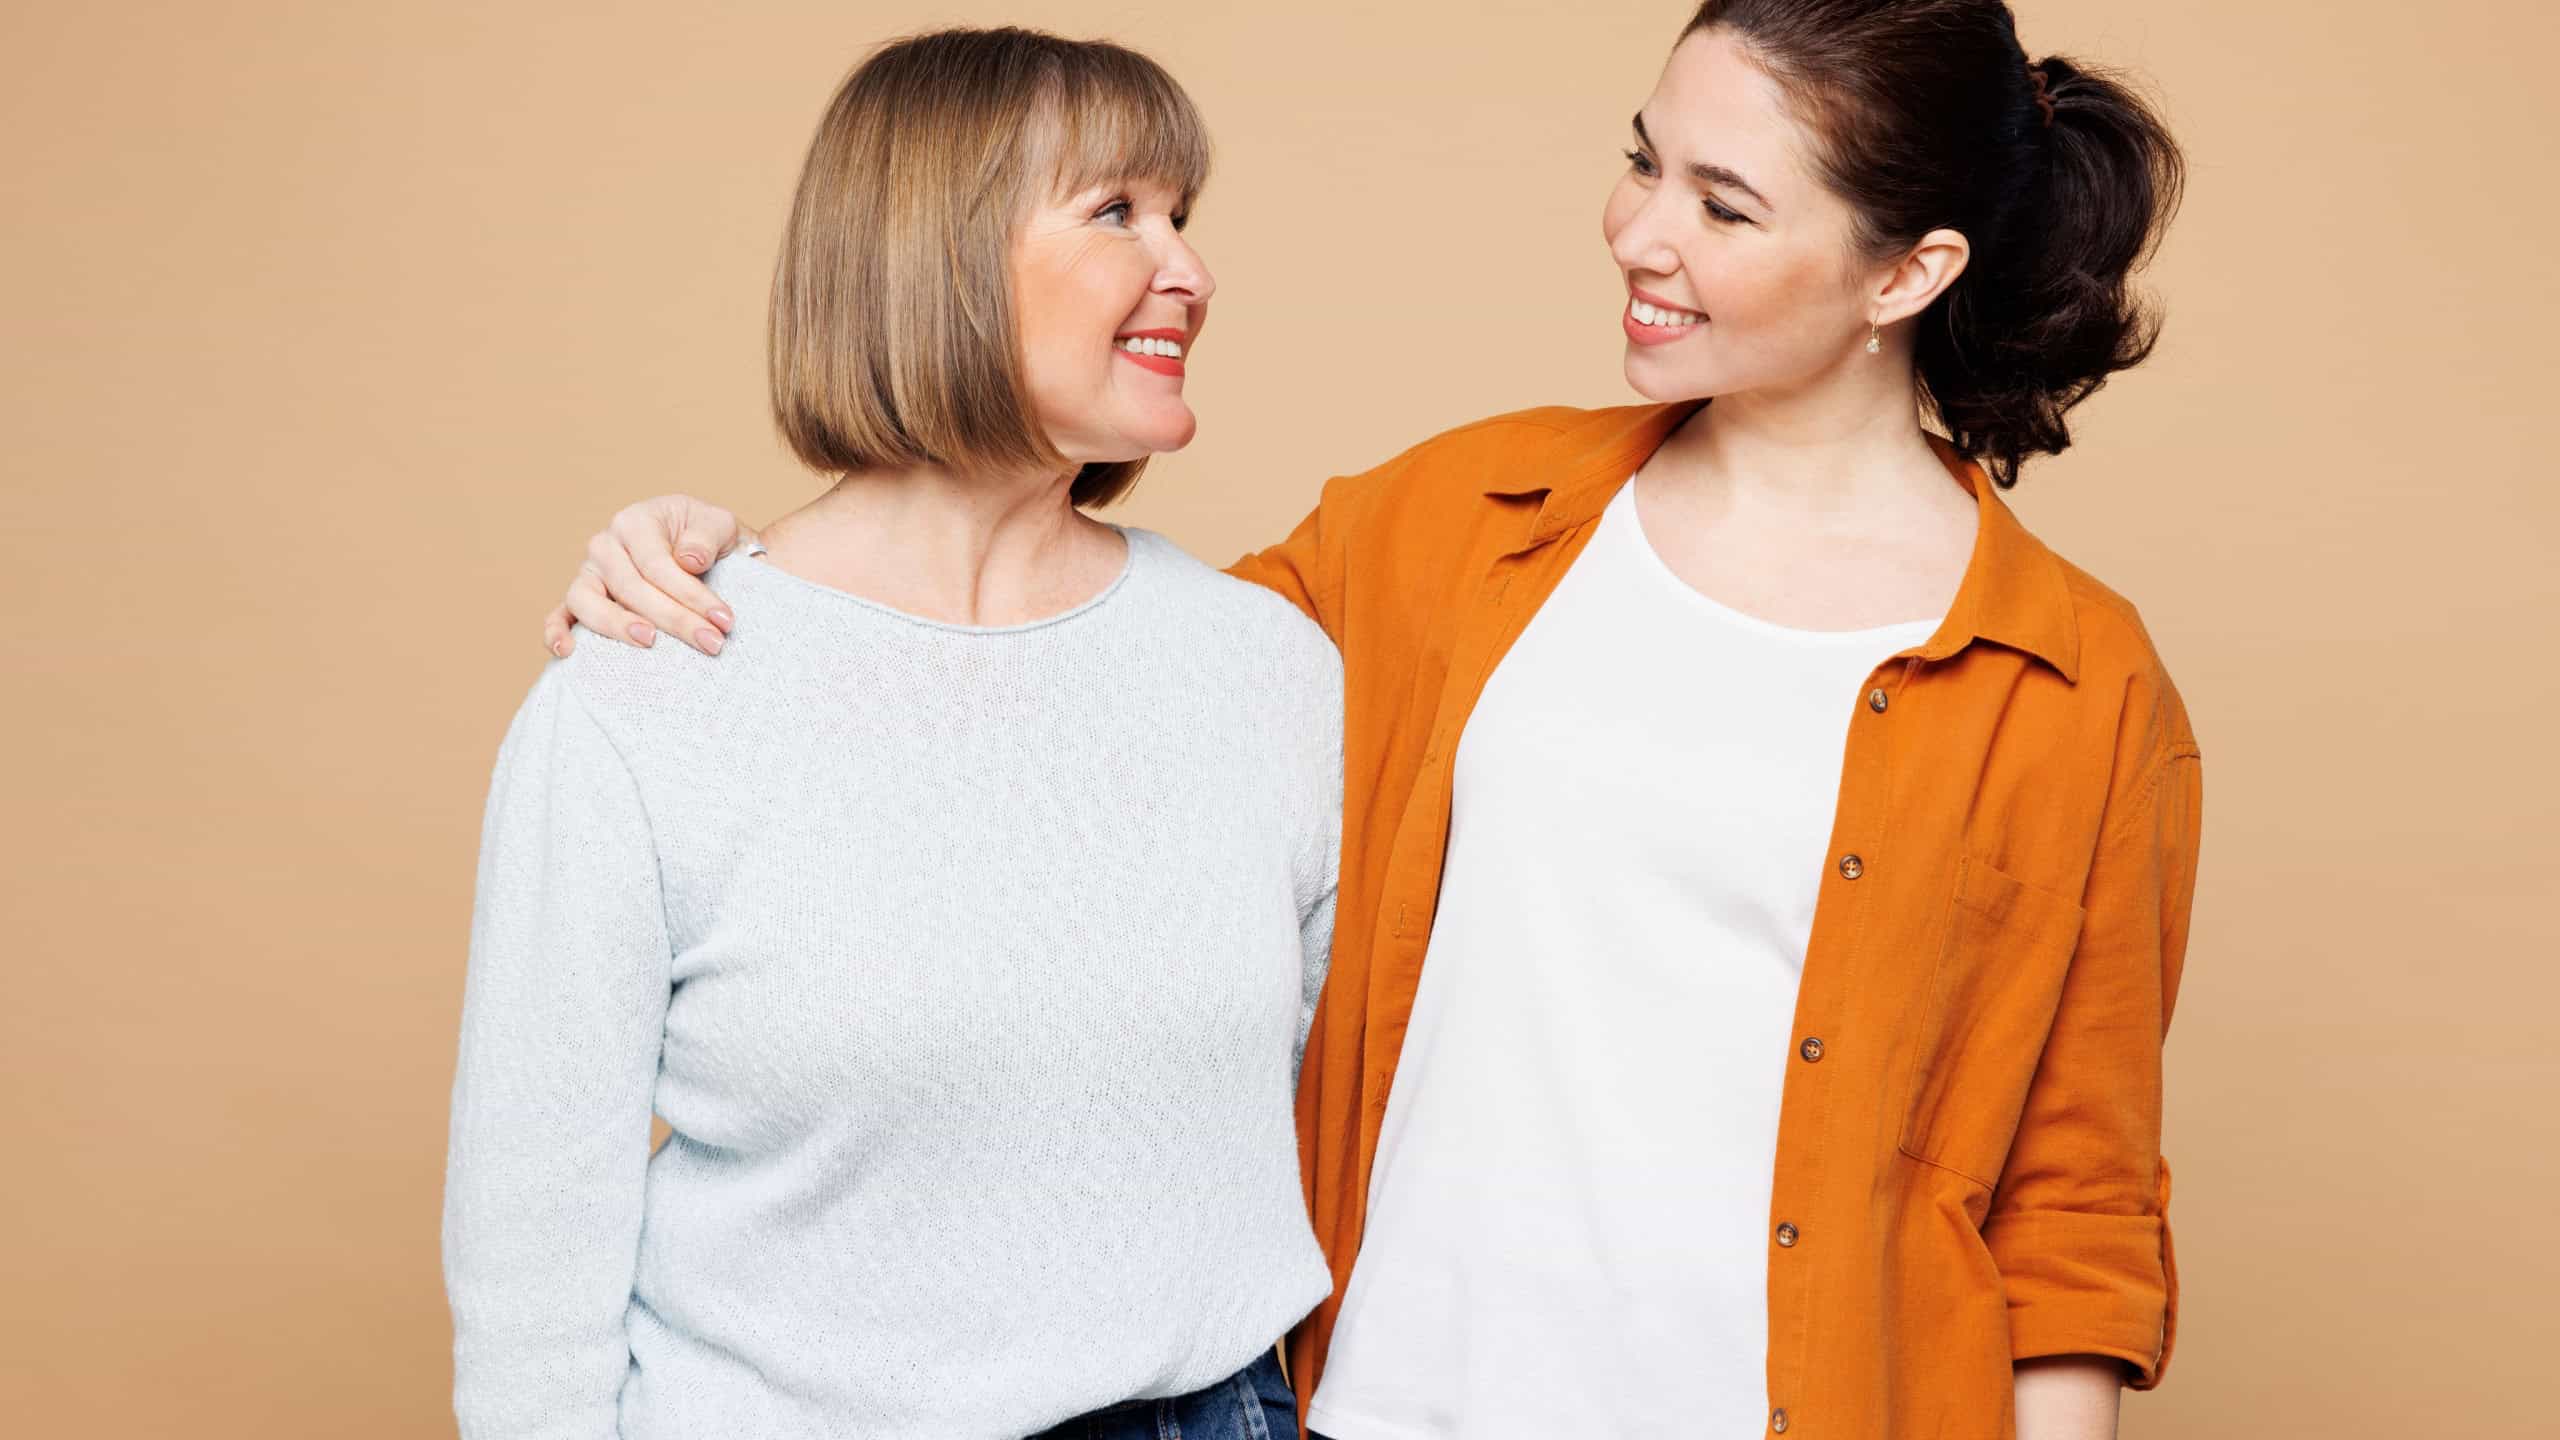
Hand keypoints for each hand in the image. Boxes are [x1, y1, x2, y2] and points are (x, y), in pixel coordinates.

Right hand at [542, 495, 749, 656]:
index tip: (723, 620)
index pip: (657, 565)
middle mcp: (605, 545)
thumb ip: (707, 536)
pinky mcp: (579, 599)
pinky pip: (559, 614)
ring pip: (587, 601)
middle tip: (711, 643)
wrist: (699, 549)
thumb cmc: (706, 538)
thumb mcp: (719, 525)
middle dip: (674, 619)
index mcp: (635, 522)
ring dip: (617, 625)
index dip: (691, 594)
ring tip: (650, 642)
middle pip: (630, 588)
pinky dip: (556, 632)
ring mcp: (588, 573)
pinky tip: (567, 651)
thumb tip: (688, 559)